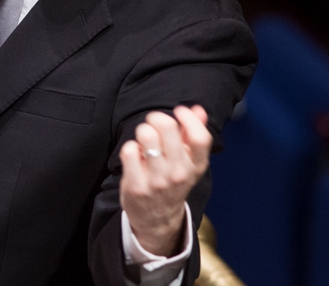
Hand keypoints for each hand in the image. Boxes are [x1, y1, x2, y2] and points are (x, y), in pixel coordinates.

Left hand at [119, 104, 211, 256]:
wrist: (157, 219)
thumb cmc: (172, 182)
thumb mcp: (188, 162)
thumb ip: (193, 134)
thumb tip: (198, 109)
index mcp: (196, 166)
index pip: (199, 137)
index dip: (188, 118)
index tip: (179, 111)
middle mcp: (179, 173)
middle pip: (167, 127)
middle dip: (156, 118)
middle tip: (153, 125)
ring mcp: (157, 181)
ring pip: (146, 135)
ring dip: (142, 132)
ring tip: (144, 141)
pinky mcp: (136, 186)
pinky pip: (129, 150)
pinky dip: (129, 148)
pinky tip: (134, 156)